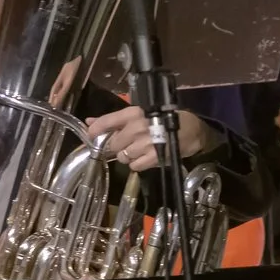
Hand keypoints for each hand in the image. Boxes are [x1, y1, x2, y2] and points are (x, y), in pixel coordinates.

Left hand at [83, 104, 213, 172]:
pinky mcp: (154, 157)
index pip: (107, 121)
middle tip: (130, 142)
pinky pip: (135, 166)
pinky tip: (147, 156)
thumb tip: (89, 122)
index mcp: (134, 113)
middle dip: (120, 145)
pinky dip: (138, 164)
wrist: (191, 131)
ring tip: (141, 149)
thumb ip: (113, 120)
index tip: (91, 134)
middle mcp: (138, 127)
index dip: (96, 129)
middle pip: (114, 144)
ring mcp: (146, 143)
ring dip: (129, 155)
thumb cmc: (164, 119)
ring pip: (123, 157)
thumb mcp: (139, 114)